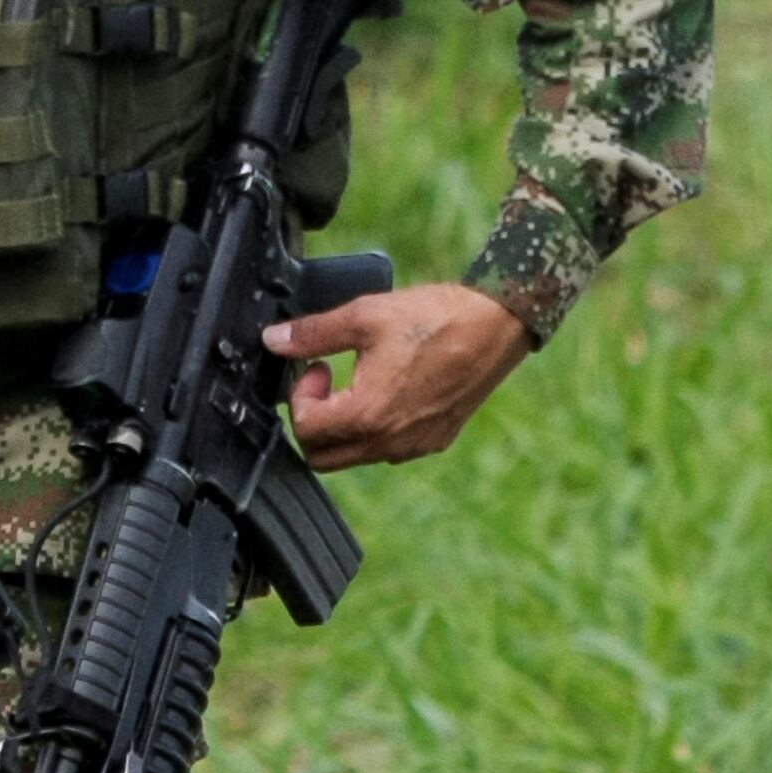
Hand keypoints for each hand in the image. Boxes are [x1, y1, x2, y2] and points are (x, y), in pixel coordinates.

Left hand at [267, 282, 530, 470]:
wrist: (497, 325)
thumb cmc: (435, 318)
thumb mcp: (365, 315)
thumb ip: (314, 333)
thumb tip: (274, 341)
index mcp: (368, 415)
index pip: (305, 429)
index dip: (299, 394)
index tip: (317, 365)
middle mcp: (389, 443)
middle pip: (322, 456)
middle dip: (312, 419)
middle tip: (326, 379)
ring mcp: (414, 448)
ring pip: (355, 456)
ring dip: (342, 426)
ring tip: (357, 380)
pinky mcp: (433, 442)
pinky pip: (387, 450)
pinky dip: (374, 429)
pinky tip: (387, 388)